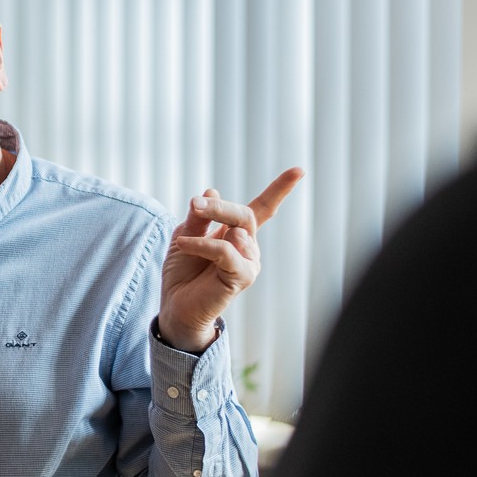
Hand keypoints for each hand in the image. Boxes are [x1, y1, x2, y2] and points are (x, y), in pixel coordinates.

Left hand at [158, 167, 303, 351]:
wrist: (176, 306)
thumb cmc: (183, 272)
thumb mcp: (186, 235)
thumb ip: (199, 217)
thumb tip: (211, 191)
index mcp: (237, 233)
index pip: (263, 208)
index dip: (280, 189)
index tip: (299, 170)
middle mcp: (248, 246)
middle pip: (246, 213)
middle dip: (219, 206)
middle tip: (194, 204)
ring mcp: (249, 261)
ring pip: (237, 228)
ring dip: (206, 228)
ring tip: (184, 242)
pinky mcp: (243, 277)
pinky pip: (226, 250)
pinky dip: (202, 244)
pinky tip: (184, 245)